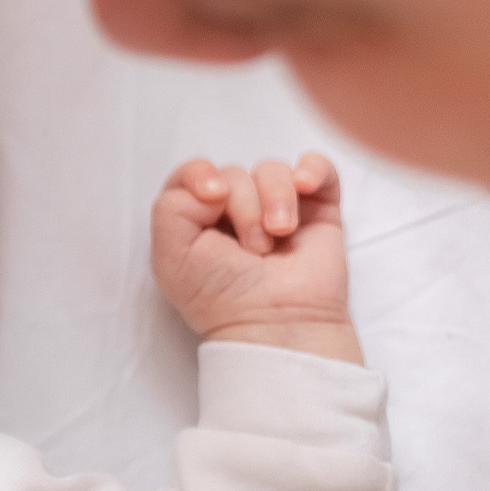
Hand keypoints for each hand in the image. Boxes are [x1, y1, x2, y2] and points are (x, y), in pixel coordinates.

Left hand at [150, 152, 361, 363]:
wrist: (276, 322)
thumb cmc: (222, 297)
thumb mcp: (172, 256)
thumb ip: (171, 207)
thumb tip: (216, 184)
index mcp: (197, 220)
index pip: (192, 174)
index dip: (199, 174)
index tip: (211, 195)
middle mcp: (235, 211)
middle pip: (233, 173)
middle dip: (242, 205)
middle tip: (251, 248)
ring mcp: (277, 209)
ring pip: (272, 170)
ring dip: (276, 199)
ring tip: (278, 236)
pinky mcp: (317, 211)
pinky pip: (318, 168)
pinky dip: (313, 169)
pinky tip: (305, 186)